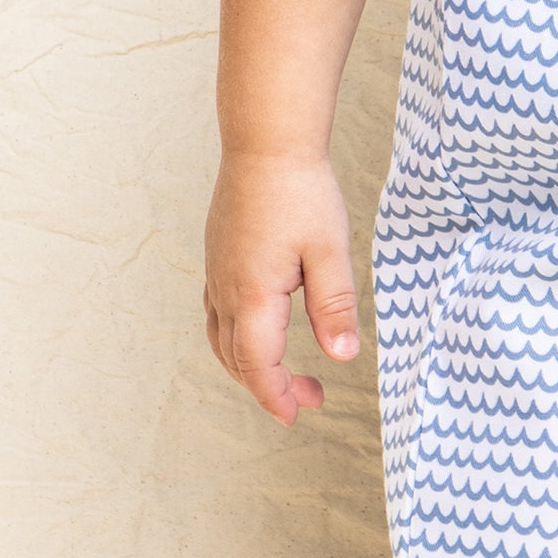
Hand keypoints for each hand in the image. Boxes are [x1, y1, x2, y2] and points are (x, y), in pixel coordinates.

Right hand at [204, 149, 361, 422]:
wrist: (265, 143)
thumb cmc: (300, 191)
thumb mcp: (330, 251)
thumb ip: (334, 307)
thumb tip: (342, 357)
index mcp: (253, 293)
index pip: (258, 365)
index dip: (277, 396)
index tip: (300, 414)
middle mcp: (225, 289)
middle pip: (236, 360)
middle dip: (271, 387)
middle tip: (314, 397)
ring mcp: (216, 273)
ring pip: (222, 340)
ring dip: (251, 366)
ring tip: (288, 375)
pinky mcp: (217, 258)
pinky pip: (218, 315)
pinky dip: (237, 340)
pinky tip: (263, 332)